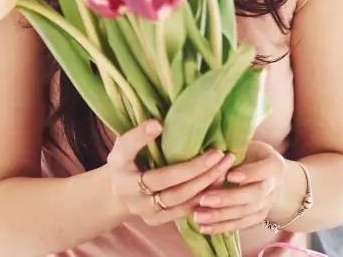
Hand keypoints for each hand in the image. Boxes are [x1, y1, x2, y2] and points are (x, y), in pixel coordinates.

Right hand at [106, 121, 235, 226]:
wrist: (120, 194)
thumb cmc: (130, 160)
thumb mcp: (129, 144)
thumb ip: (141, 134)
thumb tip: (159, 123)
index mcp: (118, 164)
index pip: (127, 149)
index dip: (141, 138)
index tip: (158, 124)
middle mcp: (127, 190)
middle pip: (162, 179)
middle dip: (193, 167)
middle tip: (218, 153)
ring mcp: (141, 208)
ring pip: (177, 198)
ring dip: (204, 182)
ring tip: (224, 166)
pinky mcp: (155, 220)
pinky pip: (182, 211)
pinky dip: (202, 197)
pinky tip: (218, 182)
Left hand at [192, 141, 285, 234]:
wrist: (266, 174)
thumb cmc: (250, 154)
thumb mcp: (246, 146)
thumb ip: (232, 154)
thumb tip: (211, 163)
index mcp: (274, 164)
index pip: (265, 170)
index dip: (249, 174)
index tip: (230, 176)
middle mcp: (274, 186)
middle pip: (254, 195)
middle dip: (228, 198)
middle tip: (204, 199)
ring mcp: (267, 204)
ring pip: (245, 213)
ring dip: (221, 216)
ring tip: (198, 216)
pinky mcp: (257, 218)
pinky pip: (240, 225)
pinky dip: (221, 227)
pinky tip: (204, 227)